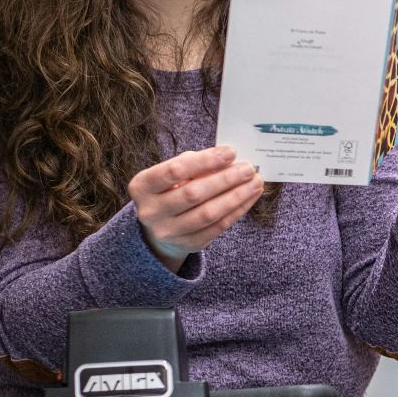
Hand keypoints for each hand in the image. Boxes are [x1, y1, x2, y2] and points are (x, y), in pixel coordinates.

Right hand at [129, 145, 262, 271]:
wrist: (160, 228)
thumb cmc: (171, 189)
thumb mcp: (174, 174)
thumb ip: (195, 164)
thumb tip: (230, 159)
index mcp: (142, 186)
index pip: (174, 171)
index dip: (205, 160)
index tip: (231, 152)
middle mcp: (150, 211)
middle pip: (194, 194)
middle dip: (225, 179)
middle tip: (248, 168)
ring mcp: (168, 232)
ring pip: (208, 213)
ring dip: (236, 196)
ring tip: (255, 181)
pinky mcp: (188, 244)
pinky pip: (218, 227)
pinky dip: (237, 210)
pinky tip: (250, 196)